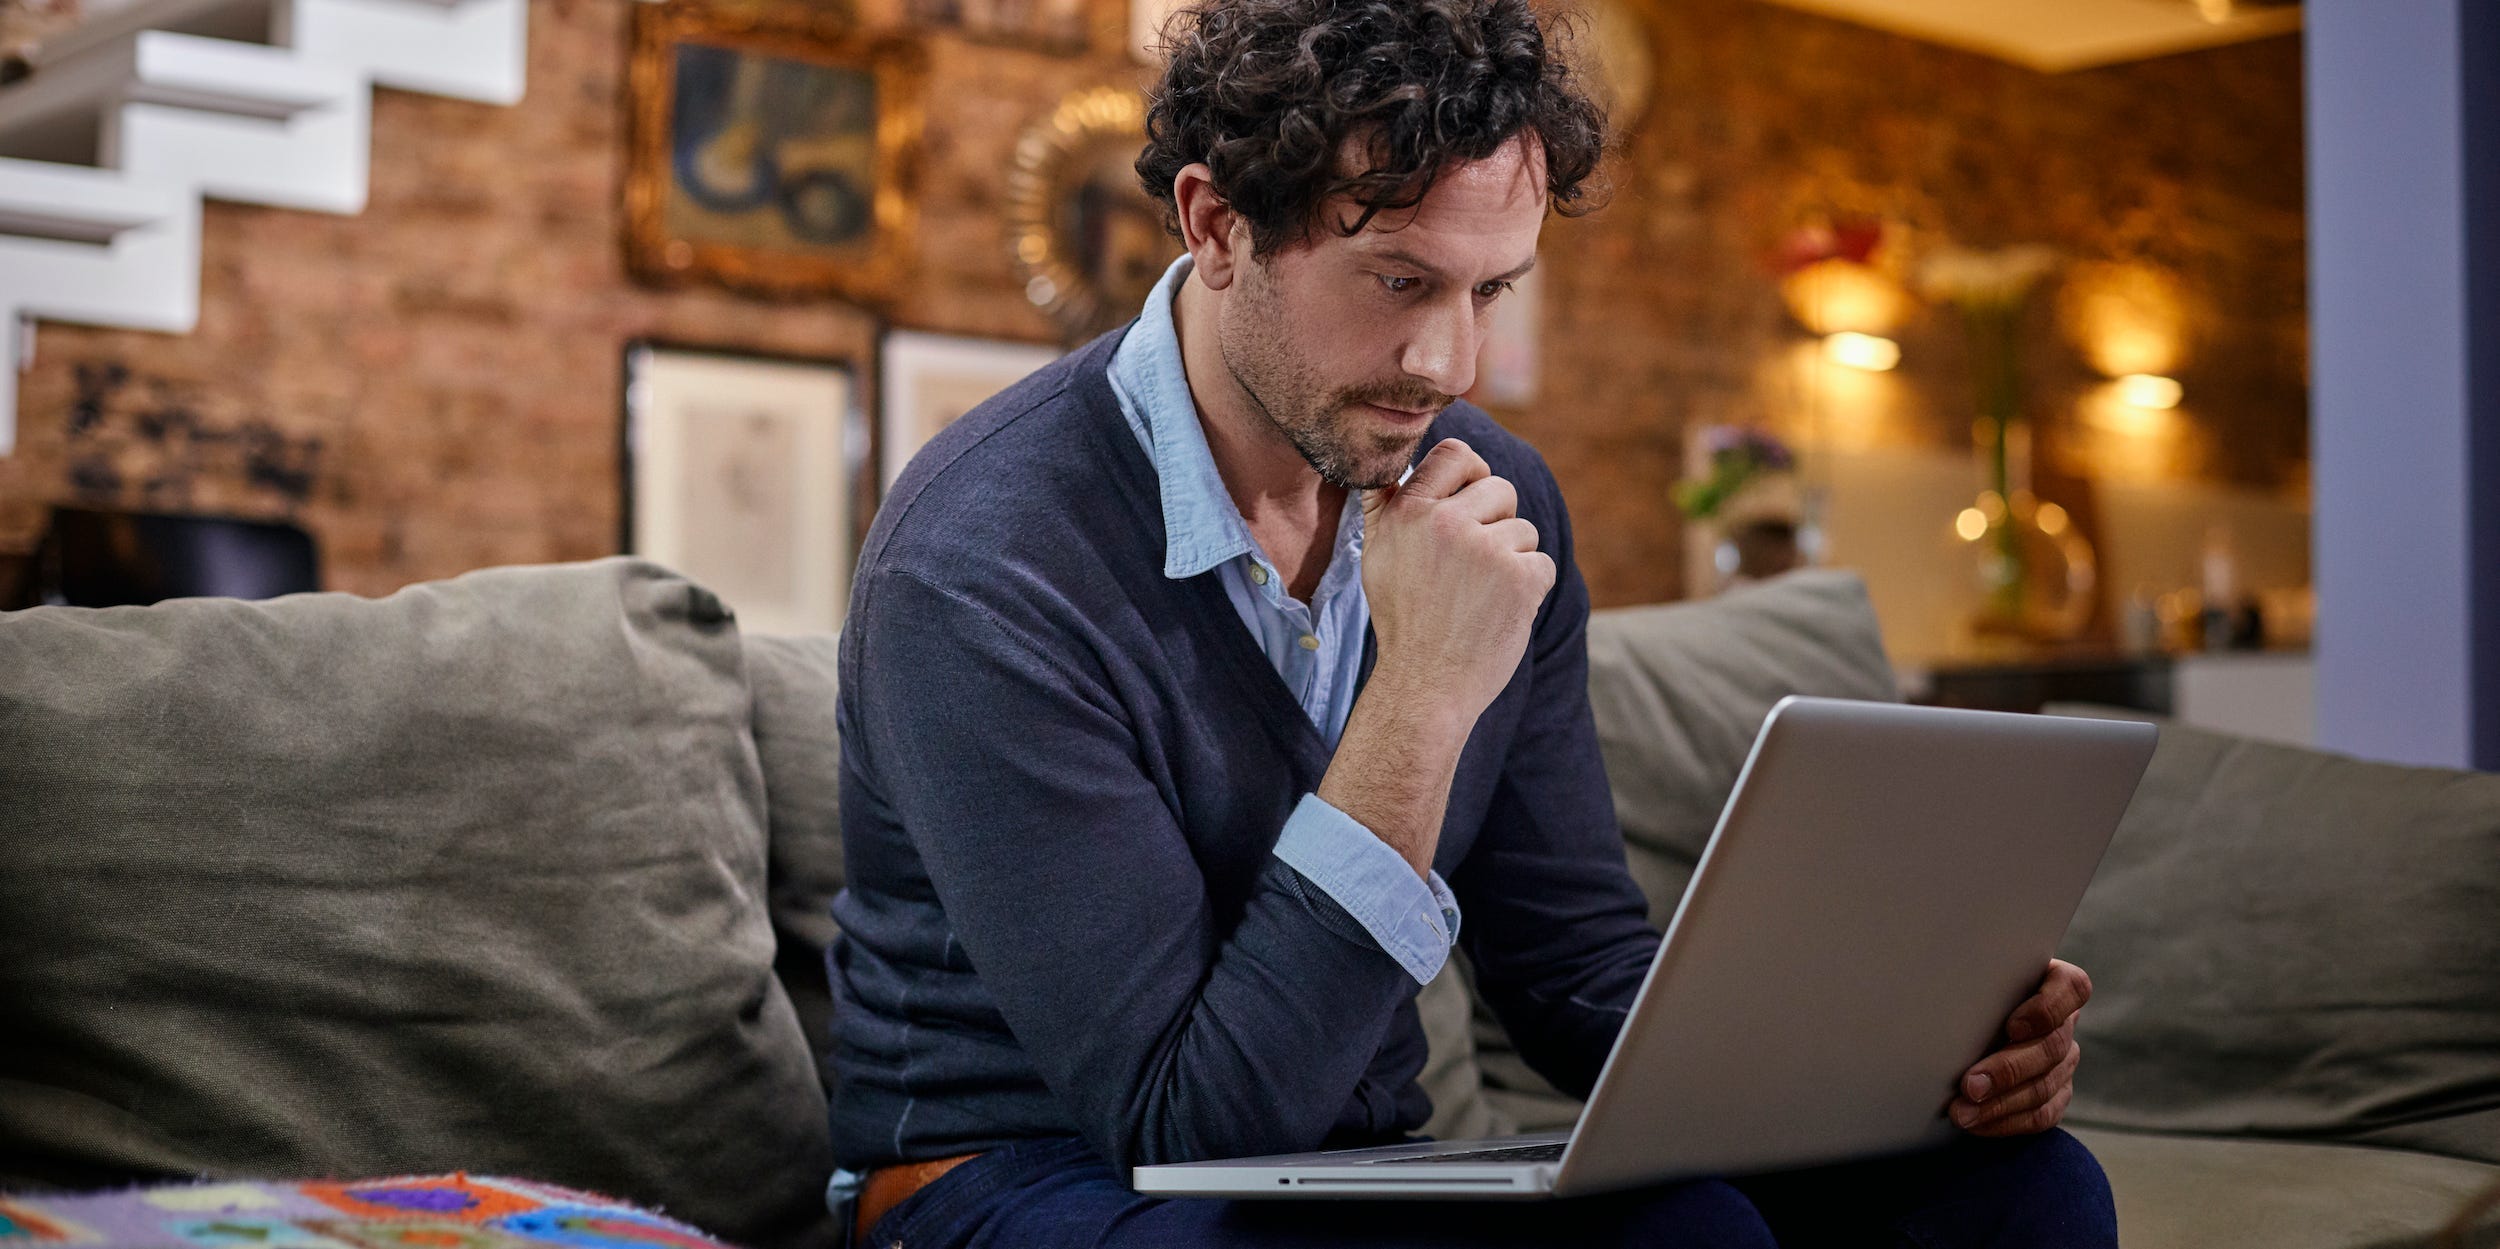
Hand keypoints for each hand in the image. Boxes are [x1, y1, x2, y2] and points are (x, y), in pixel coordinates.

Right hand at [1357, 438, 1555, 732]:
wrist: (1425, 684)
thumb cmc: (1403, 619)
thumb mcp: (1377, 556)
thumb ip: (1384, 506)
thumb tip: (1387, 465)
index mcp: (1409, 511)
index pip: (1456, 454)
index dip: (1472, 473)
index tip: (1471, 499)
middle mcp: (1447, 522)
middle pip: (1500, 490)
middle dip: (1497, 522)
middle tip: (1473, 567)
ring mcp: (1487, 550)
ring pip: (1524, 530)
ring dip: (1512, 560)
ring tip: (1480, 596)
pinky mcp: (1520, 578)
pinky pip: (1541, 563)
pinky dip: (1529, 589)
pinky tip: (1499, 612)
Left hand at [1950, 959, 2091, 1136]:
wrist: (1962, 1021)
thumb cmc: (1962, 988)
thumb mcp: (1968, 974)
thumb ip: (1969, 974)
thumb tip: (1932, 975)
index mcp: (2053, 982)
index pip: (2072, 989)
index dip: (2047, 1009)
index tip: (2012, 1026)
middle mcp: (2064, 1023)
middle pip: (2051, 1047)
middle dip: (2007, 1070)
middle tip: (1969, 1085)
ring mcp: (2063, 1061)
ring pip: (2044, 1086)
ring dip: (2000, 1104)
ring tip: (1962, 1112)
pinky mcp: (2055, 1094)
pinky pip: (2041, 1115)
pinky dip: (2006, 1122)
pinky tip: (1977, 1124)